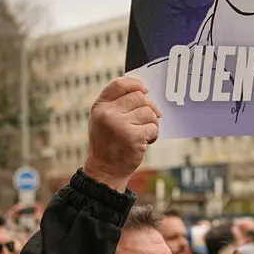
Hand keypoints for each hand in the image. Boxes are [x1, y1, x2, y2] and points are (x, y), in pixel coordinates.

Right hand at [85, 77, 160, 191]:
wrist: (106, 170)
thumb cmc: (109, 142)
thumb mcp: (104, 119)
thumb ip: (117, 104)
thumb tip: (143, 90)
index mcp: (100, 107)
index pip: (119, 84)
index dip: (135, 83)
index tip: (144, 89)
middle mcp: (108, 114)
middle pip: (139, 97)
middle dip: (149, 106)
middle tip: (149, 118)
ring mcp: (120, 125)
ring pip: (149, 112)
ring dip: (152, 122)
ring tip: (145, 132)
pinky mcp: (133, 137)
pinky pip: (153, 127)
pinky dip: (154, 134)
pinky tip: (146, 141)